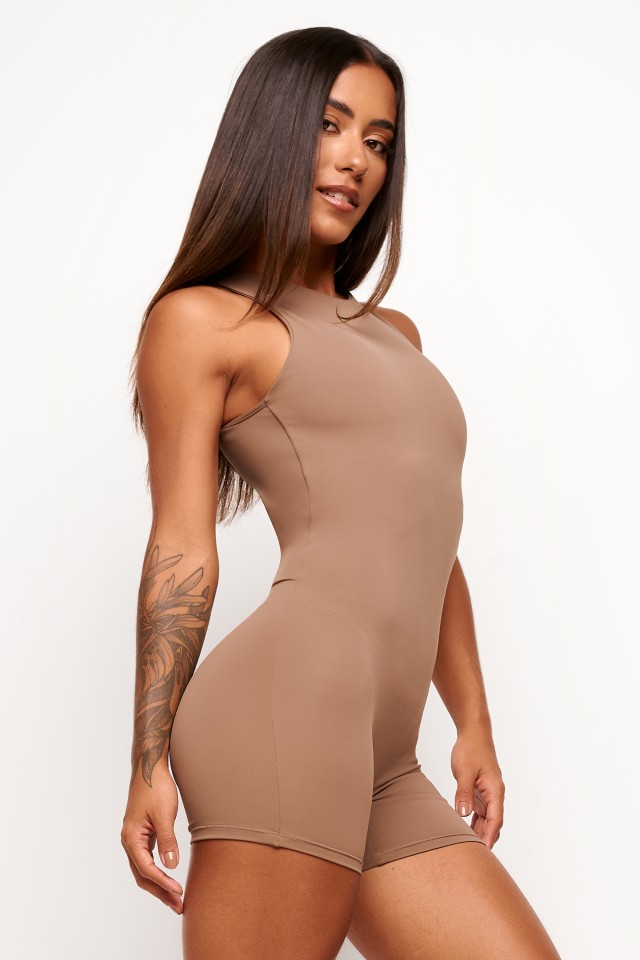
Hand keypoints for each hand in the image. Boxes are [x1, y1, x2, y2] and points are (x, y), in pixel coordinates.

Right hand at [121, 764, 183, 914]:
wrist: (149, 768)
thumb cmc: (156, 788)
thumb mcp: (164, 814)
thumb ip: (167, 840)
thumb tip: (171, 866)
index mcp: (131, 838)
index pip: (147, 869)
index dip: (163, 883)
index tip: (179, 892)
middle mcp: (130, 842)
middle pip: (143, 876)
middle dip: (161, 892)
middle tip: (179, 907)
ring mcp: (135, 839)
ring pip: (145, 870)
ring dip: (159, 886)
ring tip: (177, 899)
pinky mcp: (143, 835)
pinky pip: (148, 860)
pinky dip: (158, 872)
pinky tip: (169, 879)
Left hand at [451, 725, 504, 848]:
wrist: (473, 734)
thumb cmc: (471, 749)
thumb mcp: (464, 771)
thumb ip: (464, 792)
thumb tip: (463, 814)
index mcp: (495, 791)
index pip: (496, 819)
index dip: (490, 836)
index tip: (484, 851)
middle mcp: (494, 795)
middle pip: (493, 823)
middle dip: (485, 839)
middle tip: (474, 856)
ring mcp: (488, 794)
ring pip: (486, 819)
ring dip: (479, 832)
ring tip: (468, 848)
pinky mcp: (480, 791)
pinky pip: (479, 812)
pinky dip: (474, 822)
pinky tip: (465, 832)